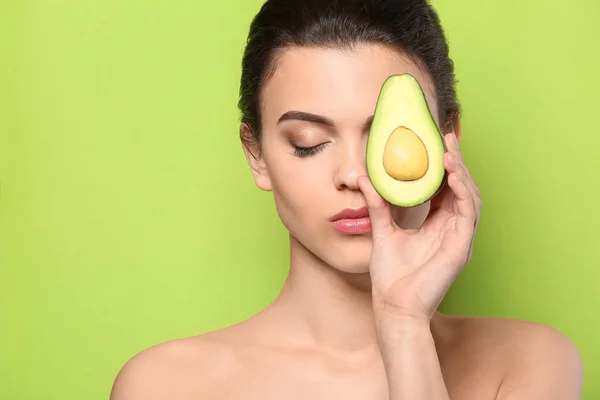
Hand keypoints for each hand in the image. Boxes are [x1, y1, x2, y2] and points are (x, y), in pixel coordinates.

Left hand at [357, 132, 481, 323]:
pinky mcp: (462, 248)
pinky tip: (453, 177)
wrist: (393, 305)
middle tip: (446, 138)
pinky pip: (468, 214)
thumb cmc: (391, 275)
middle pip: (461, 188)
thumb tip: (363, 179)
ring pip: (470, 197)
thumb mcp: (382, 230)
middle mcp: (452, 228)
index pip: (446, 188)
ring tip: (449, 153)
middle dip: (456, 162)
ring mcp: (460, 238)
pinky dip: (463, 193)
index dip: (443, 165)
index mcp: (437, 224)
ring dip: (461, 173)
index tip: (435, 142)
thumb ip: (378, 205)